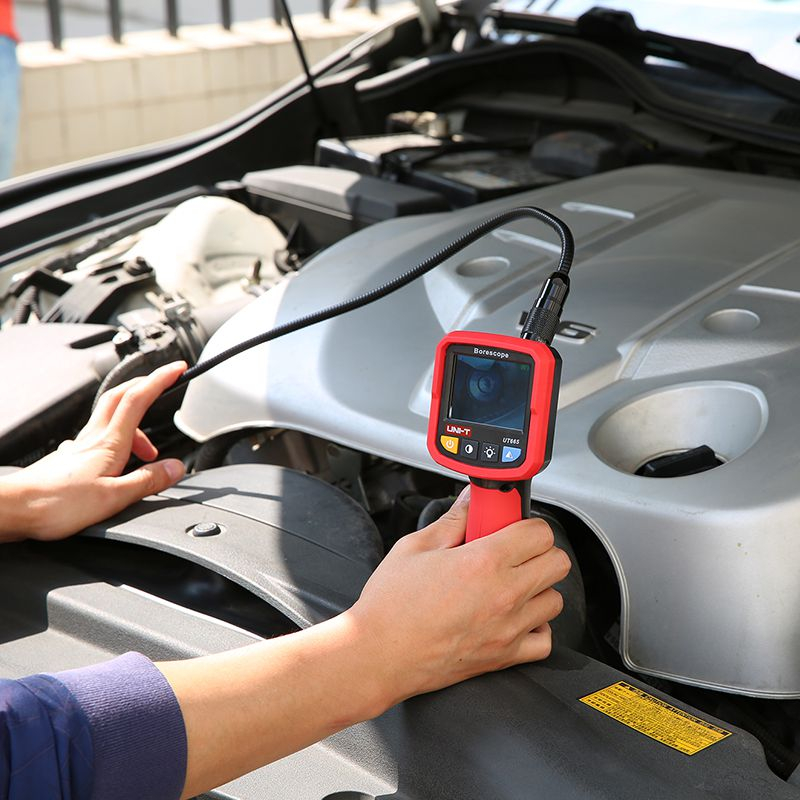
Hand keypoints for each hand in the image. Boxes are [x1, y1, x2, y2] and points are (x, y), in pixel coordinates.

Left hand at [0, 361, 187, 541]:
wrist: (14, 508)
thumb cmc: (56, 504)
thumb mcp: (114, 498)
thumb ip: (147, 481)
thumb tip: (175, 468)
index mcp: (109, 443)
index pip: (138, 398)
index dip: (160, 379)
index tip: (177, 369)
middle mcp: (94, 438)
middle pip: (120, 395)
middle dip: (145, 385)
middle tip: (164, 385)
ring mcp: (79, 446)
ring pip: (111, 418)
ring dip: (135, 423)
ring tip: (148, 451)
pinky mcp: (69, 458)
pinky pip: (99, 438)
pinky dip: (116, 440)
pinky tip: (116, 461)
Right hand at [343, 487, 570, 708]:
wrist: (379, 655)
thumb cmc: (390, 605)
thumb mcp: (415, 547)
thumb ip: (453, 520)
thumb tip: (471, 501)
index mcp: (483, 562)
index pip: (540, 533)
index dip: (527, 524)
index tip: (512, 526)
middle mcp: (504, 595)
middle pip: (557, 562)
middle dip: (538, 550)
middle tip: (513, 551)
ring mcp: (508, 628)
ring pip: (555, 599)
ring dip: (538, 587)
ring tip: (511, 583)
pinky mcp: (505, 657)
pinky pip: (545, 640)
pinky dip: (537, 626)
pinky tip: (515, 617)